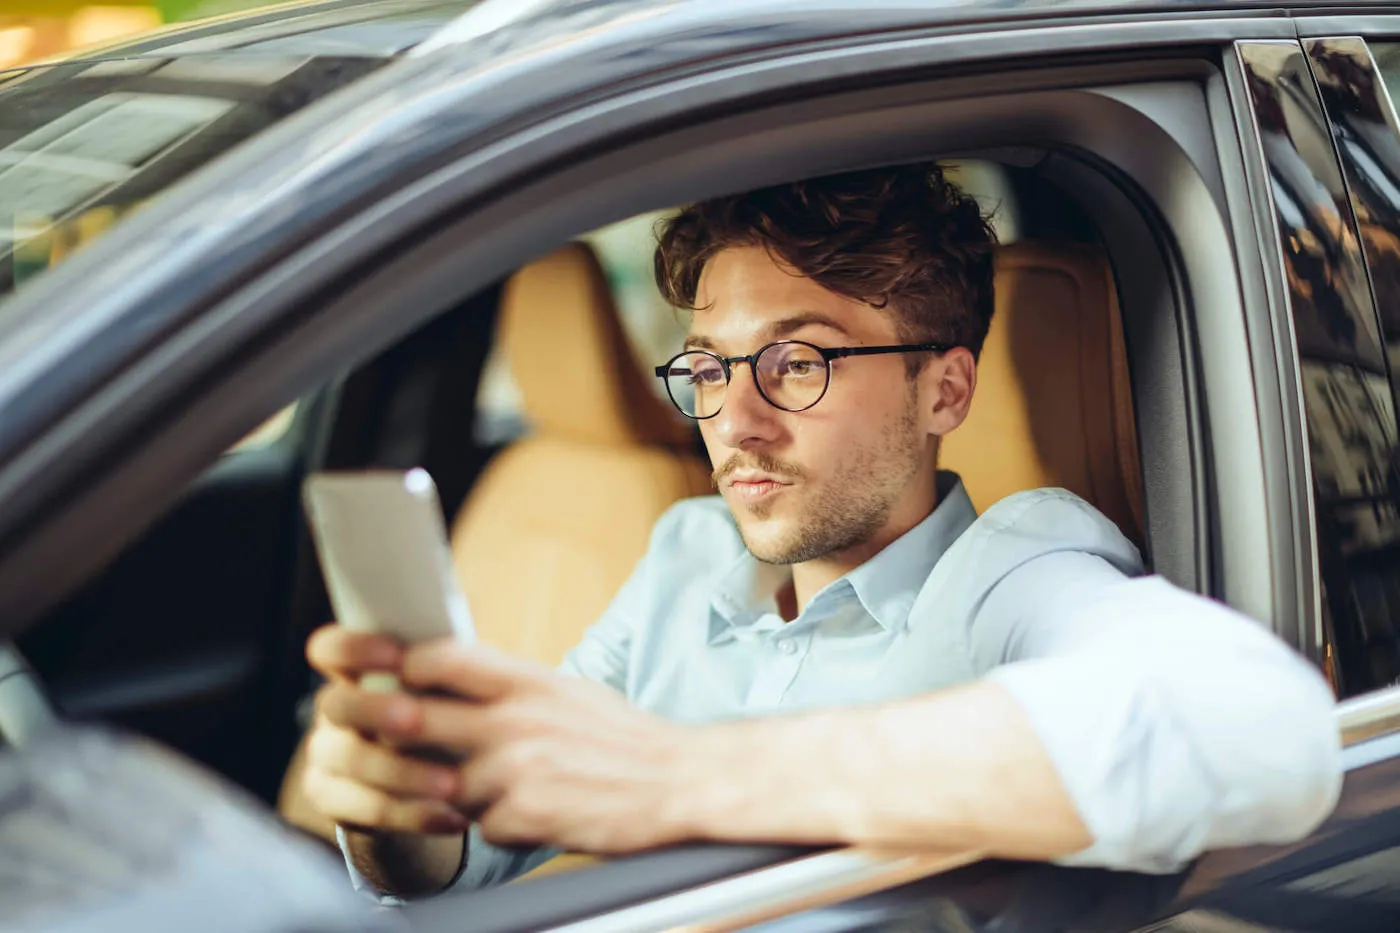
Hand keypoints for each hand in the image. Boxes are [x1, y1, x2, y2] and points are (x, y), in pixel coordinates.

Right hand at [301, 624, 469, 835]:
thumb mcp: (456, 687)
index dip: (354, 647)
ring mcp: (329, 755)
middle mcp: (336, 709)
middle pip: (336, 704)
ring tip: (454, 784)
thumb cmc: (456, 711)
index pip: (331, 647)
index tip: (395, 655)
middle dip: (374, 710)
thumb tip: (465, 649)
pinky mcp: (335, 799)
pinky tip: (454, 817)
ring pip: (352, 761)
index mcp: (358, 669)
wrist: (452, 774)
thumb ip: (451, 667)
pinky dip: (413, 814)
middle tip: (413, 719)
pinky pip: (366, 810)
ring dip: (403, 773)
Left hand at [392, 640, 695, 852]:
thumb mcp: (568, 691)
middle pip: (414, 717)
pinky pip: (481, 826)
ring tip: (506, 792)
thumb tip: (458, 679)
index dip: (406, 669)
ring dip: (463, 796)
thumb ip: (512, 686)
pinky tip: (535, 815)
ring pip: (443, 785)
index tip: (400, 684)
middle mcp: (516, 718)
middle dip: (402, 737)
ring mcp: (516, 768)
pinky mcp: (524, 814)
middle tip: (412, 749)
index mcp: (528, 681)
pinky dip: (502, 827)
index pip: (441, 657)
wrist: (681, 780)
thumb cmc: (625, 738)